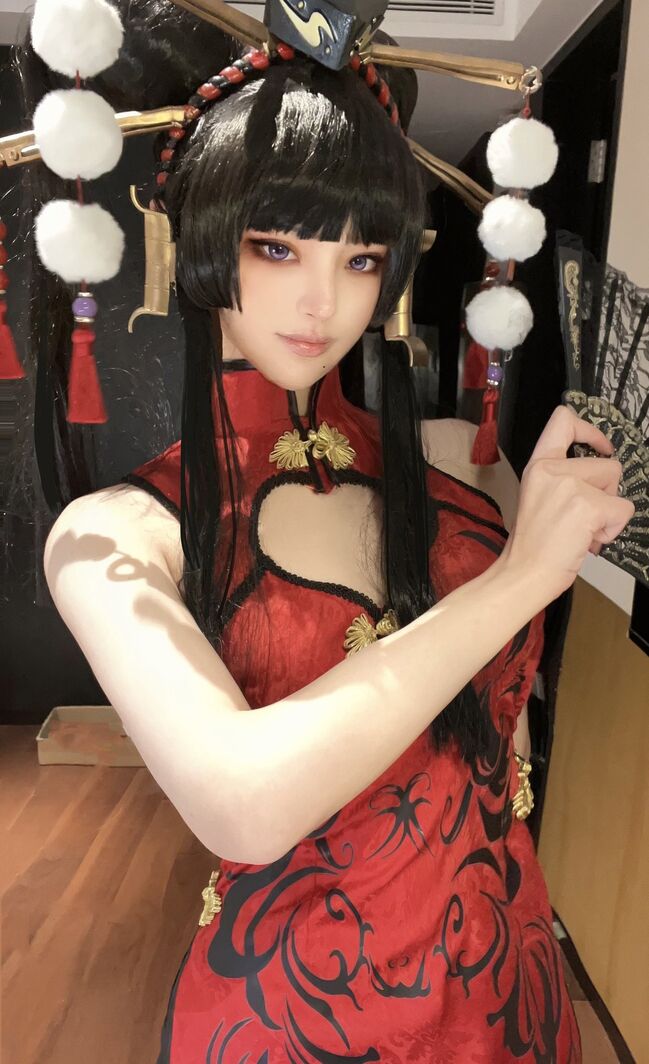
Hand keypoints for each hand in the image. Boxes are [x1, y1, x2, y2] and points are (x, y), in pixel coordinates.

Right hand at [498, 405, 634, 602]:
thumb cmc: (532, 545)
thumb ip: (562, 479)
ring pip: (616, 485)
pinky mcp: (587, 505)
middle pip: (607, 464)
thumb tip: (599, 478)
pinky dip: (613, 529)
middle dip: (607, 492)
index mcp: (539, 465)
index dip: (591, 432)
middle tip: (585, 517)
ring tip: (584, 529)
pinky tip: (589, 540)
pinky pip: (623, 510)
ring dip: (609, 511)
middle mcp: (552, 468)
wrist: (524, 573)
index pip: (564, 421)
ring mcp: (570, 485)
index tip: (601, 447)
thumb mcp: (538, 497)